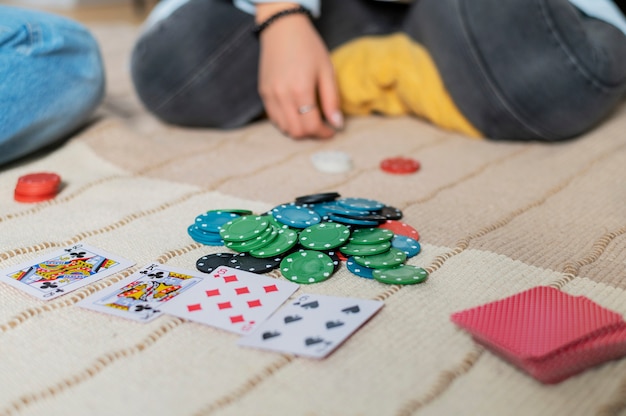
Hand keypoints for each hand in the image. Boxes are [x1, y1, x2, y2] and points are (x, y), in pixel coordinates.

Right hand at [256, 3, 342, 138]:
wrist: (282, 29)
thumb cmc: (308, 47)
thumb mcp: (327, 70)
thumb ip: (331, 100)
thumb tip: (337, 124)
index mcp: (300, 89)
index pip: (311, 126)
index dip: (324, 133)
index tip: (332, 130)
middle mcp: (282, 95)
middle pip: (296, 131)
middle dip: (311, 134)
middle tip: (322, 127)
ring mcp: (269, 95)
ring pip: (283, 128)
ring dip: (298, 130)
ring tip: (309, 120)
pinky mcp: (263, 93)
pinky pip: (274, 118)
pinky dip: (286, 122)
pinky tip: (296, 113)